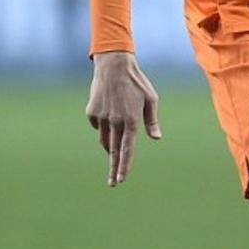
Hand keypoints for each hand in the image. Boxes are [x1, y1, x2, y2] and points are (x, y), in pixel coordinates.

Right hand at [85, 51, 161, 186]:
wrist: (113, 65)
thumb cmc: (136, 82)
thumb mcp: (150, 99)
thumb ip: (151, 120)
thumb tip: (156, 138)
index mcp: (130, 120)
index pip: (127, 150)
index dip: (124, 166)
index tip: (121, 179)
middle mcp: (115, 122)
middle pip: (113, 151)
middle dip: (114, 168)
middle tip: (113, 183)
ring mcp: (101, 118)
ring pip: (105, 140)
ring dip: (111, 146)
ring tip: (115, 148)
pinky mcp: (92, 112)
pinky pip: (98, 126)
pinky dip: (104, 126)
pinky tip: (109, 115)